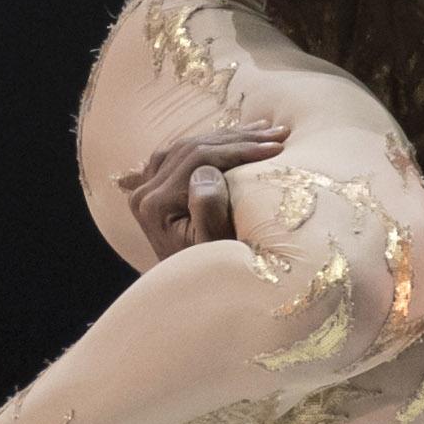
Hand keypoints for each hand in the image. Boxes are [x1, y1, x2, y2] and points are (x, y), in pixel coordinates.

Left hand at [116, 118, 290, 260]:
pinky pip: (182, 153)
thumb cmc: (215, 273)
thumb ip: (209, 211)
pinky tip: (239, 137)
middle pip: (192, 148)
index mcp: (154, 204)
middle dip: (239, 138)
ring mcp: (146, 188)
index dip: (240, 149)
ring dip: (229, 136)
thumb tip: (206, 171)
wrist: (198, 293)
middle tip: (279, 132)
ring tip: (268, 130)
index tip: (277, 147)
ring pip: (188, 146)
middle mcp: (143, 193)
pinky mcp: (155, 188)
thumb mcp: (217, 247)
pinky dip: (213, 144)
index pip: (199, 160)